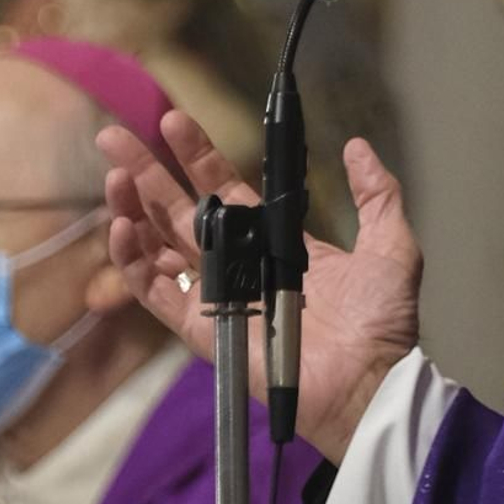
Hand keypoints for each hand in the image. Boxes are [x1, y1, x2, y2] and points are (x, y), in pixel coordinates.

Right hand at [100, 109, 421, 462]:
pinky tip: (122, 227)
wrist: (367, 382)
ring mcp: (217, 297)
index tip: (174, 121)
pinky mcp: (201, 328)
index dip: (197, 156)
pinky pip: (157, 292)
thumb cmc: (380, 322)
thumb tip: (355, 145)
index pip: (223, 190)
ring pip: (158, 246)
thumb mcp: (390, 245)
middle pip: (179, 211)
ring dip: (131, 210)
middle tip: (113, 135)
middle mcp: (239, 265)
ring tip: (115, 175)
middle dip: (146, 172)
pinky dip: (133, 262)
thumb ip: (376, 194)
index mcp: (274, 243)